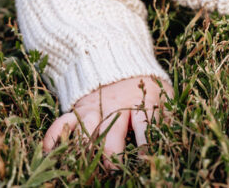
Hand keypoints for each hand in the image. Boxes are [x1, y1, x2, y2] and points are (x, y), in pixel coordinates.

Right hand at [42, 75, 170, 156]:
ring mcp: (95, 109)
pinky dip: (54, 137)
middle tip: (114, 168)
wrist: (120, 60)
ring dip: (86, 149)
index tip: (145, 159)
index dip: (146, 143)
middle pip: (111, 131)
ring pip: (86, 130)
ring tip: (87, 167)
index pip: (145, 125)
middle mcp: (116, 107)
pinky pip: (61, 124)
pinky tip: (51, 153)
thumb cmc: (147, 88)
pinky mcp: (77, 110)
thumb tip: (178, 143)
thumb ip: (168, 116)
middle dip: (112, 153)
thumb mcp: (163, 95)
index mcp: (142, 104)